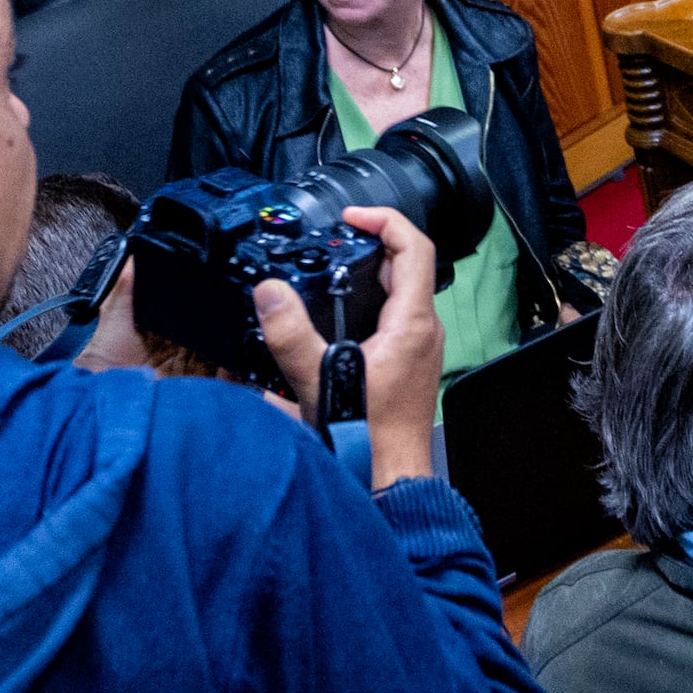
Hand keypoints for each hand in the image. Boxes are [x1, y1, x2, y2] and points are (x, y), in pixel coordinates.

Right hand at [252, 205, 446, 487]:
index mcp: (411, 323)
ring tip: (334, 266)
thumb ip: (290, 334)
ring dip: (371, 273)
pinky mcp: (410, 362)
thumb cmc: (367, 437)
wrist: (387, 476)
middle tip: (336, 238)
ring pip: (403, 291)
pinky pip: (397, 315)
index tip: (354, 216)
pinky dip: (372, 300)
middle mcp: (423, 330)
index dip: (385, 220)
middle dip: (371, 244)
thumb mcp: (318, 379)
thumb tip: (269, 292)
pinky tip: (341, 313)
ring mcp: (419, 346)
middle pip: (407, 265)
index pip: (415, 248)